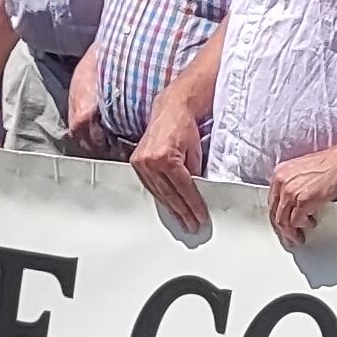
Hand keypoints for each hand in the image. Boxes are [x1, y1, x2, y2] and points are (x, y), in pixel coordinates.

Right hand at [130, 104, 207, 230]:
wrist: (169, 110)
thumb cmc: (185, 127)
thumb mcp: (195, 151)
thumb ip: (194, 173)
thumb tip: (195, 196)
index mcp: (166, 157)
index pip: (183, 188)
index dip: (193, 205)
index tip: (200, 218)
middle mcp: (150, 161)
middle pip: (169, 194)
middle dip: (183, 212)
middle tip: (193, 226)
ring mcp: (141, 163)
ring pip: (158, 193)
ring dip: (171, 209)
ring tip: (182, 222)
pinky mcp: (136, 163)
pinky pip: (150, 186)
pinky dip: (161, 197)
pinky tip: (169, 207)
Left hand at [266, 145, 336, 245]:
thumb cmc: (333, 163)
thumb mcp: (305, 171)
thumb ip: (295, 185)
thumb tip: (295, 203)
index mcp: (281, 173)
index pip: (273, 200)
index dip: (278, 215)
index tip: (282, 224)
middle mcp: (281, 181)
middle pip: (275, 212)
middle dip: (282, 228)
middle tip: (289, 237)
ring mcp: (291, 191)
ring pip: (283, 220)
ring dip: (291, 232)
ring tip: (298, 238)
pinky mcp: (303, 201)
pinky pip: (296, 222)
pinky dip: (302, 227)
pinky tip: (310, 226)